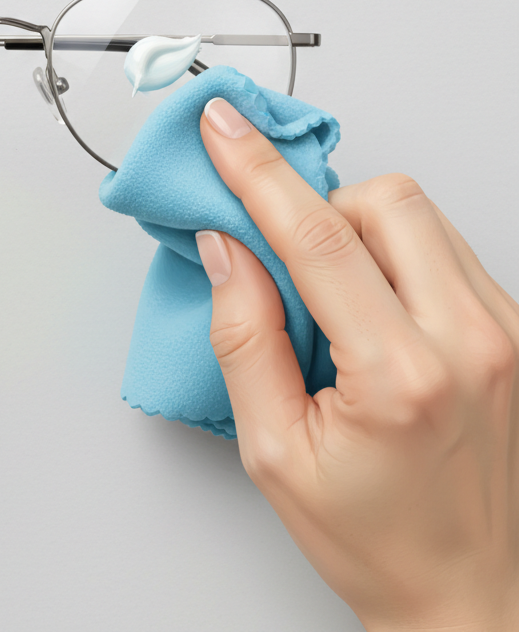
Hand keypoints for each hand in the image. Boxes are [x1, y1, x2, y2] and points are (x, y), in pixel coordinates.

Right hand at [196, 97, 517, 630]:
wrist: (470, 590)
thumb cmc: (377, 537)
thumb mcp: (274, 452)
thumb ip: (243, 339)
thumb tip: (228, 250)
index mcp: (401, 377)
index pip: (317, 240)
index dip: (258, 171)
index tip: (224, 128)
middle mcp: (468, 342)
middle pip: (383, 202)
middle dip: (316, 205)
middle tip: (280, 251)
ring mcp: (502, 332)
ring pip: (417, 213)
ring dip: (355, 228)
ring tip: (330, 293)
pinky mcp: (512, 328)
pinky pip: (443, 245)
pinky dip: (391, 251)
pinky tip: (370, 304)